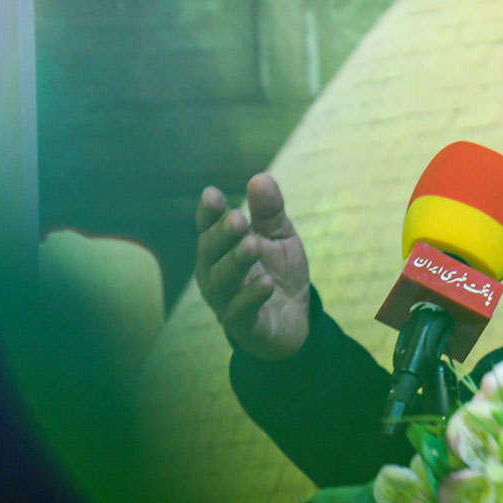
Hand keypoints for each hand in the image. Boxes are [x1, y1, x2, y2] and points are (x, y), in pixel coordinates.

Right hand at [194, 173, 309, 360]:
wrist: (294, 319)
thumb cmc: (278, 272)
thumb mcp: (280, 236)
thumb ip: (270, 211)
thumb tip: (260, 178)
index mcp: (220, 248)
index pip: (208, 227)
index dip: (209, 212)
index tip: (212, 195)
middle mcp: (214, 272)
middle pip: (210, 251)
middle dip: (222, 235)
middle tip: (238, 220)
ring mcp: (225, 300)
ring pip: (222, 280)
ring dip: (236, 262)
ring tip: (252, 246)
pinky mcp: (243, 325)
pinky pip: (240, 311)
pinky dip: (251, 296)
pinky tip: (266, 283)